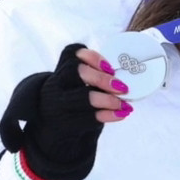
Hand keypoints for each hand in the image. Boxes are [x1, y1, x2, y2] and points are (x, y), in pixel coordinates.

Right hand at [0, 44, 131, 179]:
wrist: (53, 125)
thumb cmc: (75, 97)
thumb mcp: (78, 83)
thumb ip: (96, 77)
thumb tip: (125, 80)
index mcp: (62, 69)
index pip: (71, 53)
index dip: (92, 57)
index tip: (110, 67)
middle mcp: (56, 83)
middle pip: (76, 72)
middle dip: (102, 78)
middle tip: (122, 87)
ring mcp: (58, 103)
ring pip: (83, 96)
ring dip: (108, 99)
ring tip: (124, 104)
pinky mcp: (65, 122)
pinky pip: (88, 117)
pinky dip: (109, 115)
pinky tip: (122, 113)